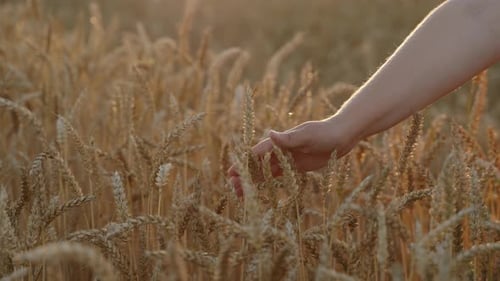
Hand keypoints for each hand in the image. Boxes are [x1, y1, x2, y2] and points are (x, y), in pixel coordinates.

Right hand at [228, 117, 355, 195]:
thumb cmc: (323, 133)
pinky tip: (259, 191)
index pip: (257, 154)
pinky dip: (267, 183)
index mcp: (279, 142)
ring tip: (240, 194)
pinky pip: (277, 176)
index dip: (244, 164)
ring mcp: (286, 159)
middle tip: (232, 187)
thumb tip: (270, 134)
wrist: (340, 136)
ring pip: (265, 172)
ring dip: (253, 181)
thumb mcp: (307, 135)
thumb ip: (288, 138)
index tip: (232, 173)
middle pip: (257, 165)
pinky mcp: (295, 167)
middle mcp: (279, 151)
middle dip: (245, 176)